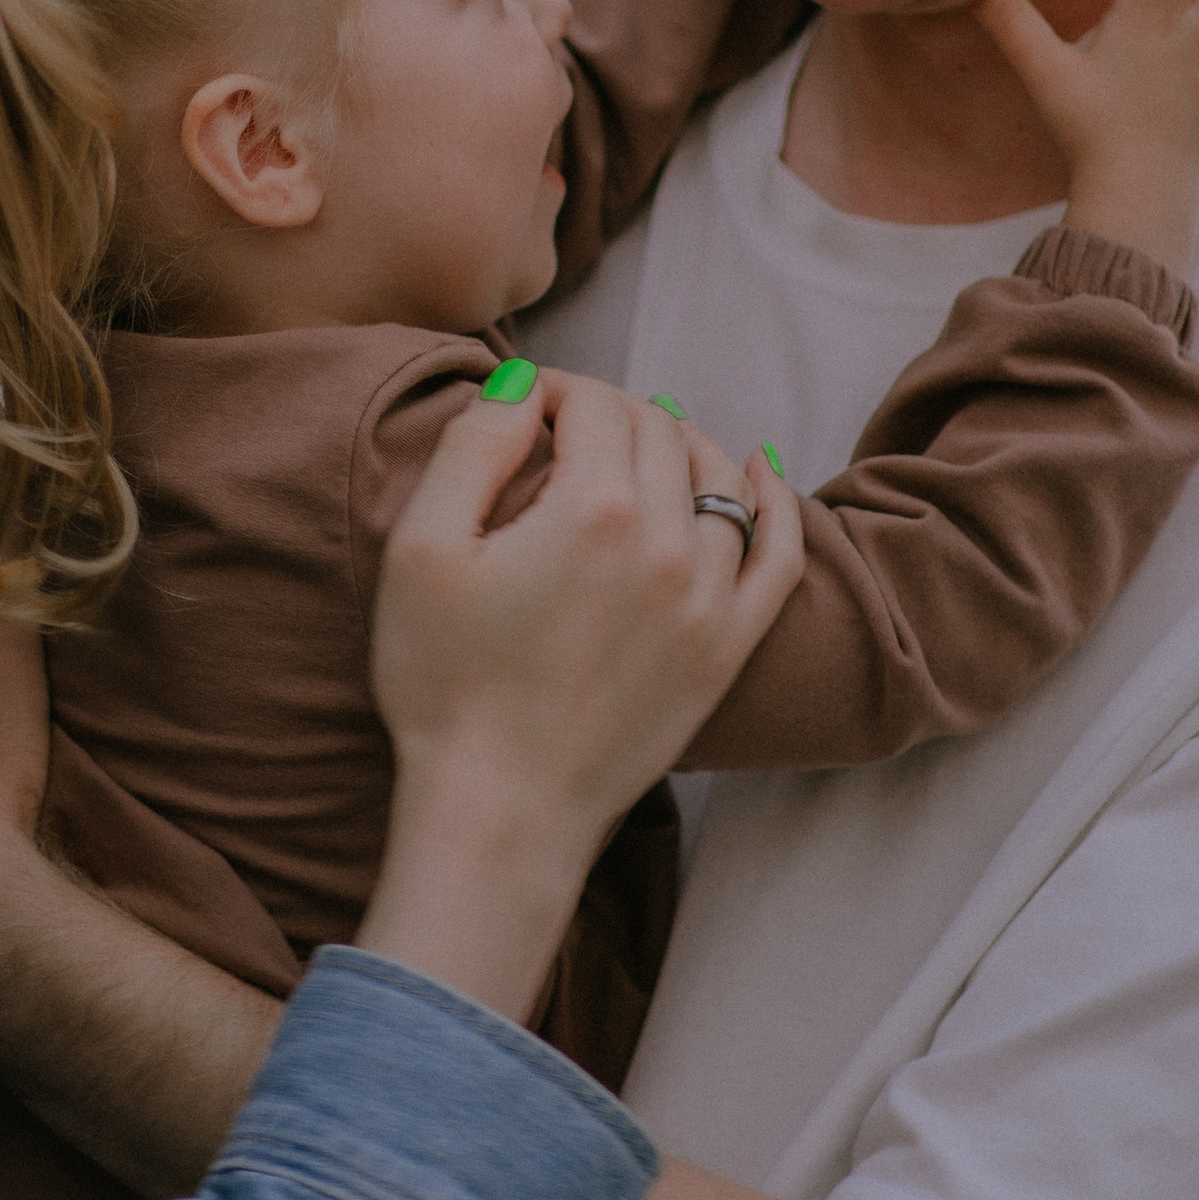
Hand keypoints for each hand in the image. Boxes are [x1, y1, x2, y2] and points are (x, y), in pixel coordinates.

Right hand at [360, 374, 802, 1021]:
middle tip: (561, 430)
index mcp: (594, 510)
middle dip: (607, 412)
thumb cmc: (444, 686)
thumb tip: (522, 386)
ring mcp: (708, 600)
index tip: (519, 408)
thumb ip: (472, 448)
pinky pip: (779, 555)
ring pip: (717, 478)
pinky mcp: (726, 650)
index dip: (551, 389)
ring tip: (636, 441)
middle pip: (655, 430)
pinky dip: (774, 501)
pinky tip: (760, 468)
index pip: (592, 402)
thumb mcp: (419, 552)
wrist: (499, 813)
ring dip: (677, 442)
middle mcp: (670, 544)